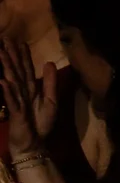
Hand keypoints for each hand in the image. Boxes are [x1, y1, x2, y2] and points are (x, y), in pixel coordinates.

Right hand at [0, 36, 56, 159]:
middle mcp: (22, 93)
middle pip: (17, 72)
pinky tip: (3, 82)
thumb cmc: (40, 124)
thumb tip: (49, 63)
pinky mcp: (16, 113)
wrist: (33, 143)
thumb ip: (51, 83)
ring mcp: (17, 102)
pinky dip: (8, 92)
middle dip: (11, 56)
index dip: (24, 56)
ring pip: (12, 82)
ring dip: (7, 68)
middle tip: (5, 40)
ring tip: (1, 54)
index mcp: (31, 90)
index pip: (27, 70)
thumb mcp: (51, 101)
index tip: (20, 41)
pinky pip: (11, 101)